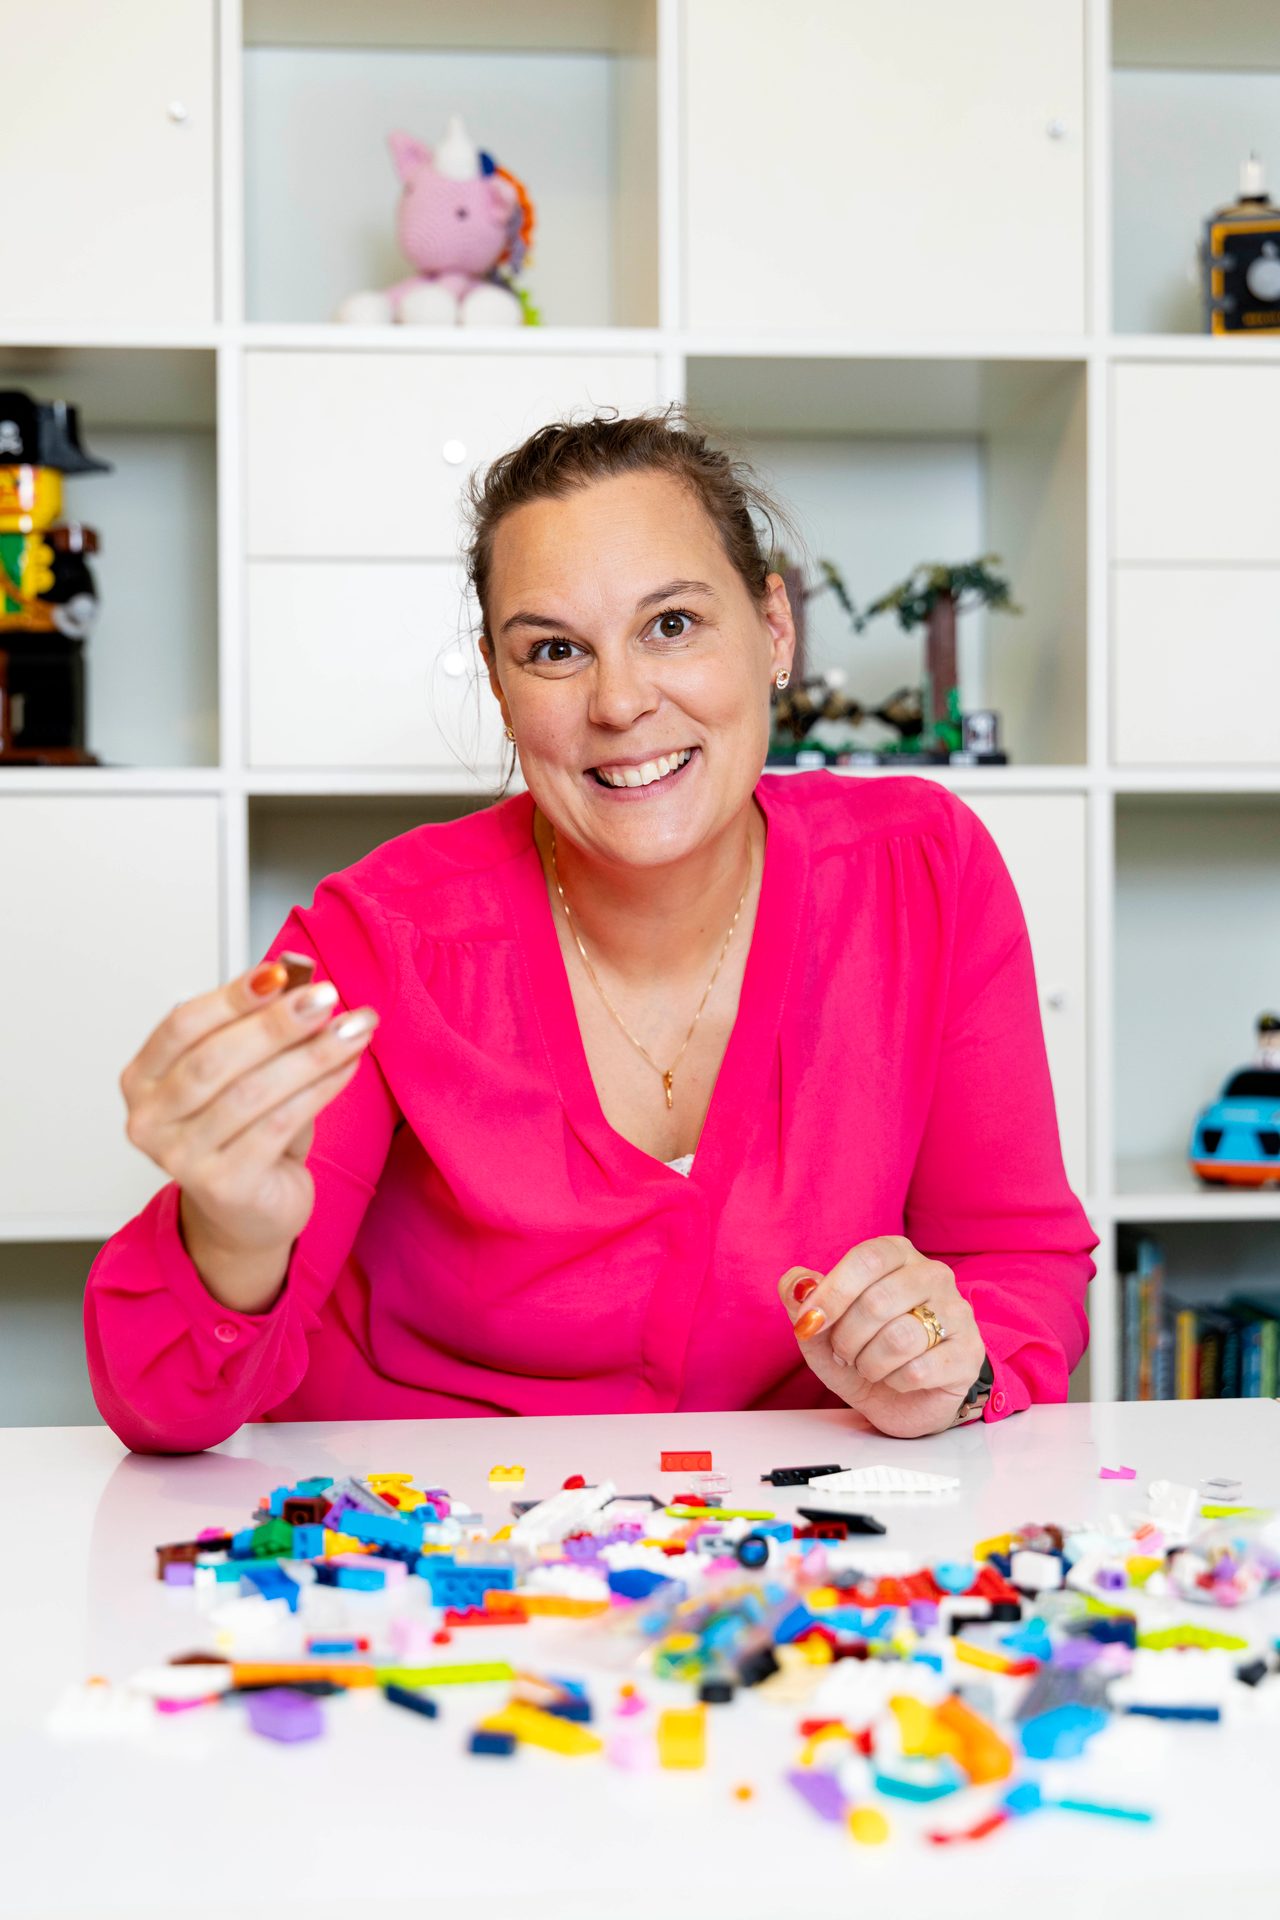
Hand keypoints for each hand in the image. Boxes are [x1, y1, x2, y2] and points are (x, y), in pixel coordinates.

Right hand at [120, 958, 379, 1270]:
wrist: (250, 1212)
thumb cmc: (244, 1134)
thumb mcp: (249, 1070)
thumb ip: (262, 1020)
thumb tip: (294, 965)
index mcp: (143, 1078)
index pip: (183, 1024)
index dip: (234, 995)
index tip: (283, 971)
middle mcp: (150, 1119)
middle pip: (216, 1058)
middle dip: (278, 1022)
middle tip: (327, 997)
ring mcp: (180, 1157)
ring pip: (252, 1092)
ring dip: (311, 1054)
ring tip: (352, 1029)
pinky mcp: (222, 1185)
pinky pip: (279, 1125)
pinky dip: (319, 1089)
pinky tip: (347, 1067)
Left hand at [778, 1235, 984, 1438]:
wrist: (901, 1399)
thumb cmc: (862, 1351)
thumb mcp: (821, 1328)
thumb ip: (802, 1299)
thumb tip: (797, 1283)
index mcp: (897, 1255)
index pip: (867, 1258)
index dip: (833, 1292)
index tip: (810, 1322)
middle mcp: (933, 1275)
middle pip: (879, 1301)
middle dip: (847, 1338)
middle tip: (843, 1353)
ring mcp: (957, 1313)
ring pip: (900, 1337)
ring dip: (870, 1363)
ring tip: (869, 1366)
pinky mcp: (968, 1354)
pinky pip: (920, 1369)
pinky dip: (895, 1381)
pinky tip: (897, 1379)